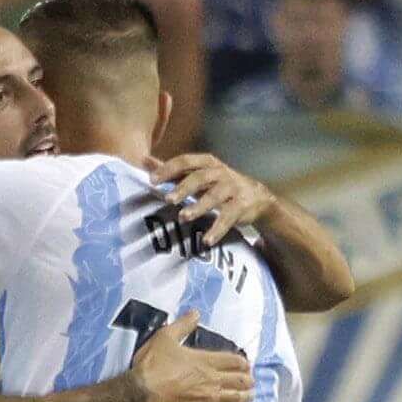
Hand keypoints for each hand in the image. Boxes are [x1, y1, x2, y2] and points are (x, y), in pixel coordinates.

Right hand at [126, 306, 252, 401]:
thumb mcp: (165, 337)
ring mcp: (210, 398)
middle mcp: (213, 379)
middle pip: (240, 380)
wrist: (142, 393)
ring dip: (246, 396)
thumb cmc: (152, 365)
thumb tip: (195, 313)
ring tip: (249, 395)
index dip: (243, 363)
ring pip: (237, 397)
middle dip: (248, 380)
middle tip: (250, 380)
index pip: (234, 361)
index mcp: (206, 360)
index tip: (246, 364)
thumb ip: (182, 325)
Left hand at [148, 152, 274, 250]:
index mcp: (207, 163)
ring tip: (184, 217)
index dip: (169, 169)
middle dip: (183, 188)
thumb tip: (144, 161)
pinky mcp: (242, 206)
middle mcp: (220, 173)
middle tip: (168, 199)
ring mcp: (232, 188)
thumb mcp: (198, 174)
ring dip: (198, 207)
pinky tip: (207, 240)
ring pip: (214, 196)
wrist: (257, 196)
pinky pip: (228, 217)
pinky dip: (217, 229)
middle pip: (200, 177)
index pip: (186, 161)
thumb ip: (173, 170)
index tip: (152, 180)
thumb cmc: (219, 184)